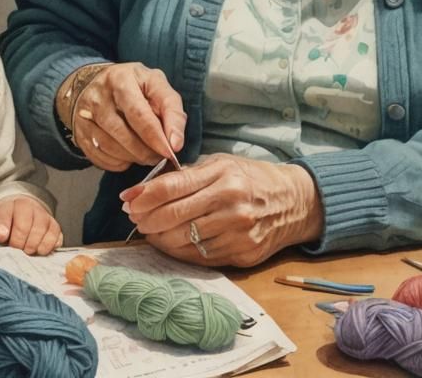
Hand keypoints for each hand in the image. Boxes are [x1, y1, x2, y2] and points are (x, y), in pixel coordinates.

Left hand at [0, 196, 62, 254]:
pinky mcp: (55, 226)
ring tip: (27, 252)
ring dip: (33, 245)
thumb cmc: (5, 227)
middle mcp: (29, 207)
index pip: (5, 214)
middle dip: (18, 242)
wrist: (21, 219)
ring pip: (41, 229)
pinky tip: (40, 251)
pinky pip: (56, 236)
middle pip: (25, 225)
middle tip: (15, 251)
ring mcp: (44, 215)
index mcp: (9, 206)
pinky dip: (48, 246)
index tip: (1, 239)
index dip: (2, 228)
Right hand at [65, 63, 186, 171]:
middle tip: (161, 156)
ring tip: (147, 155)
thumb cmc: (134, 86)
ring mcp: (85, 116)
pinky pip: (101, 158)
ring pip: (111, 148)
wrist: (97, 84)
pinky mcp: (80, 134)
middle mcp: (98, 96)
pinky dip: (119, 163)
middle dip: (147, 151)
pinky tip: (128, 155)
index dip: (156, 136)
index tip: (171, 151)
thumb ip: (171, 109)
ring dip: (134, 158)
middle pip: (123, 133)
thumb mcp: (156, 85)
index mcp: (120, 78)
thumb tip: (176, 143)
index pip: (138, 113)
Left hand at [120, 154, 323, 267]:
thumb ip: (188, 175)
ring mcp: (238, 231)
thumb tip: (148, 188)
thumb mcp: (222, 164)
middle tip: (133, 217)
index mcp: (224, 175)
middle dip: (147, 218)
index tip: (127, 199)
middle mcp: (231, 203)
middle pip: (175, 216)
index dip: (145, 194)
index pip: (173, 186)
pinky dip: (180, 251)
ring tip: (149, 231)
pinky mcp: (243, 254)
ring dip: (159, 238)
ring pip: (185, 240)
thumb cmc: (251, 178)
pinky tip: (170, 243)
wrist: (294, 202)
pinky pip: (201, 257)